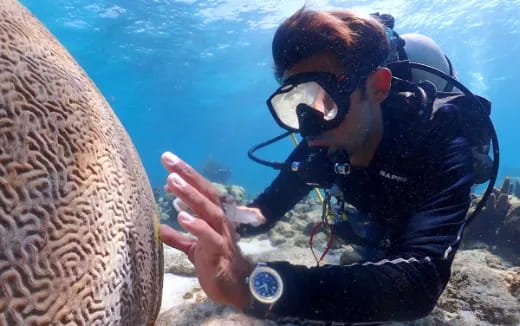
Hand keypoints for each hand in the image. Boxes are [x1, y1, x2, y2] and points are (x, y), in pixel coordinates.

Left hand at [159, 152, 253, 309]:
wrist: (236, 289)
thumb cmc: (215, 264)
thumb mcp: (194, 249)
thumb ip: (179, 237)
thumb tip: (160, 228)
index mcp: (213, 218)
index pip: (201, 190)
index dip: (186, 174)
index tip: (167, 159)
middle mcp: (219, 221)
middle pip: (206, 192)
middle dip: (187, 174)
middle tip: (168, 159)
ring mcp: (221, 235)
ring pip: (208, 210)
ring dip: (190, 194)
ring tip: (172, 181)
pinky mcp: (218, 253)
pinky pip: (209, 237)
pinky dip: (197, 226)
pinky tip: (182, 216)